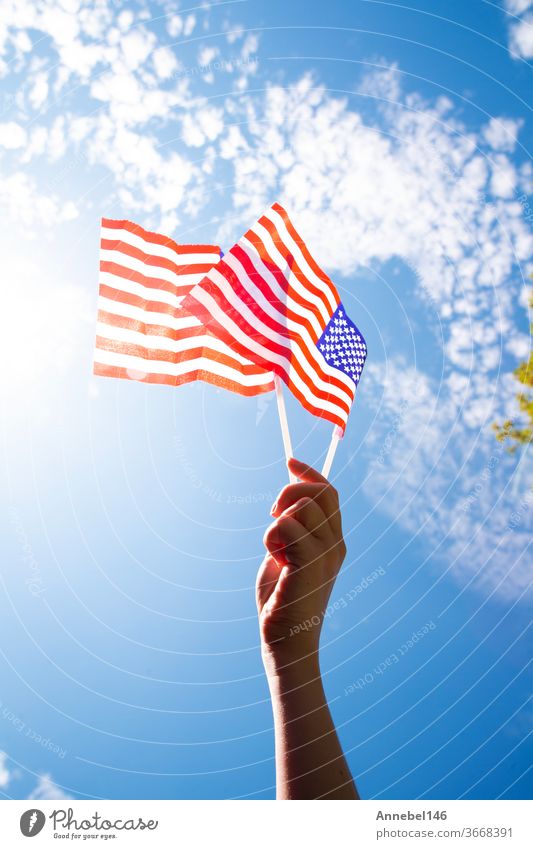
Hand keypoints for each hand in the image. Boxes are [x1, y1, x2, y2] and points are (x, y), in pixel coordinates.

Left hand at [256, 458, 345, 667]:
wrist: (286, 639)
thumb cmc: (282, 598)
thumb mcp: (287, 553)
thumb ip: (291, 526)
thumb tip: (287, 492)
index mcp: (333, 540)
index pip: (329, 493)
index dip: (310, 473)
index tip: (290, 461)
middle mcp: (336, 544)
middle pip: (319, 492)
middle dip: (290, 491)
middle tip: (272, 514)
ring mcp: (326, 553)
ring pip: (301, 508)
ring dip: (276, 522)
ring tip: (274, 549)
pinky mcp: (310, 563)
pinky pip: (285, 527)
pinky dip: (271, 537)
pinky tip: (274, 559)